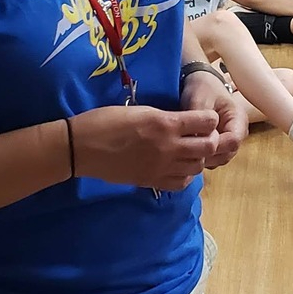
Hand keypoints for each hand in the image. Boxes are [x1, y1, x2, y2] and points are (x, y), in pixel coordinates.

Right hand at [69, 104, 220, 190]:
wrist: (82, 147)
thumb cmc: (105, 121)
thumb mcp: (140, 110)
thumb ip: (164, 118)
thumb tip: (182, 124)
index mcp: (165, 123)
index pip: (206, 121)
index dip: (209, 119)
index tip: (204, 118)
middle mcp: (169, 146)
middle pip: (208, 147)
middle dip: (210, 140)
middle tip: (201, 136)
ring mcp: (161, 167)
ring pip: (198, 167)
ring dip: (198, 158)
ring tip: (189, 152)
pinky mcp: (152, 181)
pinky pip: (181, 183)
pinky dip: (185, 175)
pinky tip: (177, 167)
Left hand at [180, 70, 245, 168]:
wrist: (201, 83)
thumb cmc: (202, 88)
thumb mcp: (198, 99)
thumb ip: (198, 121)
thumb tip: (196, 142)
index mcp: (238, 118)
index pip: (233, 141)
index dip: (215, 146)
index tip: (195, 142)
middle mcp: (238, 132)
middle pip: (227, 154)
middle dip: (207, 155)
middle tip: (186, 150)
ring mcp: (229, 140)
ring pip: (220, 159)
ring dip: (204, 158)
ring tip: (185, 150)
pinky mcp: (220, 145)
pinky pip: (213, 158)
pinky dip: (201, 157)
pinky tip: (187, 151)